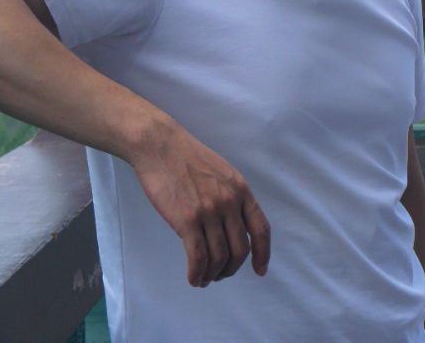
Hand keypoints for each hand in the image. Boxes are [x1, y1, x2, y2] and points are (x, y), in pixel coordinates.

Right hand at [128, 118, 270, 286]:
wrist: (161, 146)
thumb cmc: (188, 158)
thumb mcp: (223, 173)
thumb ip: (232, 196)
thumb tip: (235, 224)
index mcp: (242, 190)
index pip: (261, 229)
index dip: (263, 253)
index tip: (260, 270)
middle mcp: (230, 202)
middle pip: (240, 250)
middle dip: (231, 268)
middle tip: (220, 275)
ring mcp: (210, 211)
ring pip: (219, 257)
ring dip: (213, 274)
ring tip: (204, 278)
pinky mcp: (188, 219)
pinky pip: (198, 256)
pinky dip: (197, 273)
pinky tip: (193, 277)